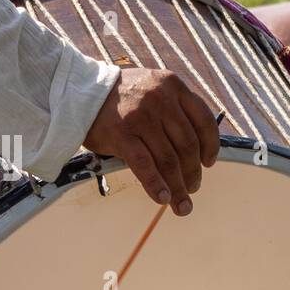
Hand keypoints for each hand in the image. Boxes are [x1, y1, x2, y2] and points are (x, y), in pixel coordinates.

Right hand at [83, 68, 219, 215]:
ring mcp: (141, 116)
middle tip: (193, 187)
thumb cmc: (122, 97)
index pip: (204, 120)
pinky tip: (163, 198)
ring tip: (182, 204)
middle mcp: (160, 99)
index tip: (209, 163)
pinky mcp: (121, 134)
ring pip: (169, 159)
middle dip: (193, 172)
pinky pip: (145, 166)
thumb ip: (175, 110)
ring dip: (179, 187)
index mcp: (173, 85)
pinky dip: (157, 185)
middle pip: (187, 145)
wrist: (78, 91)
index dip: (211, 146)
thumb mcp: (154, 89)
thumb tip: (196, 153)